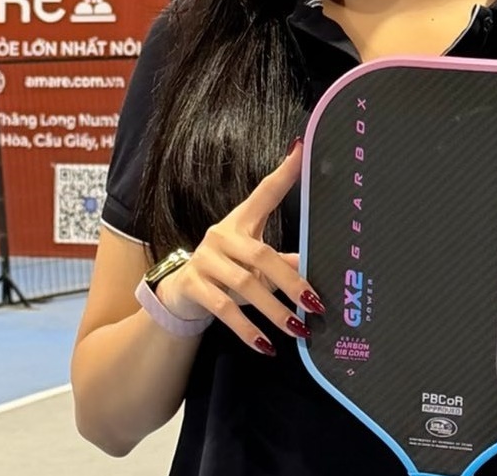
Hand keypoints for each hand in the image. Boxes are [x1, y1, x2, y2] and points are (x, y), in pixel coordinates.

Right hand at [153, 141, 323, 353]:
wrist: (179, 294)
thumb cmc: (227, 272)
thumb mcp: (254, 263)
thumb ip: (283, 262)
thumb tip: (316, 266)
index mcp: (240, 221)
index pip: (264, 192)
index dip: (284, 172)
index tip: (302, 150)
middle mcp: (222, 235)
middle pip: (262, 255)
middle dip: (292, 281)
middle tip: (316, 304)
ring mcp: (206, 260)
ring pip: (245, 285)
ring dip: (274, 310)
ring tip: (298, 330)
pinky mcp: (193, 285)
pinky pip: (224, 309)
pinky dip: (247, 330)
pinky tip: (266, 345)